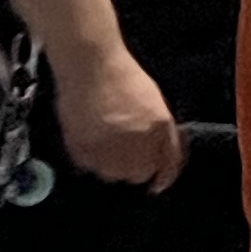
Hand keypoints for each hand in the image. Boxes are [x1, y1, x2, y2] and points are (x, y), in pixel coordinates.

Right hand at [55, 40, 184, 190]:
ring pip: (112, 175)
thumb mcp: (155, 104)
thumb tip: (160, 156)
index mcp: (160, 127)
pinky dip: (90, 159)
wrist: (91, 67)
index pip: (168, 165)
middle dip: (135, 167)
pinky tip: (90, 141)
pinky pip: (88, 167)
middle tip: (126, 154)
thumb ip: (160, 132)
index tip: (158, 184)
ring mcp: (107, 146)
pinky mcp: (82, 148)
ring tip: (106, 144)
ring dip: (111, 165)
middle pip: (138, 174)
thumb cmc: (125, 79)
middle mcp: (136, 141)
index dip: (164, 176)